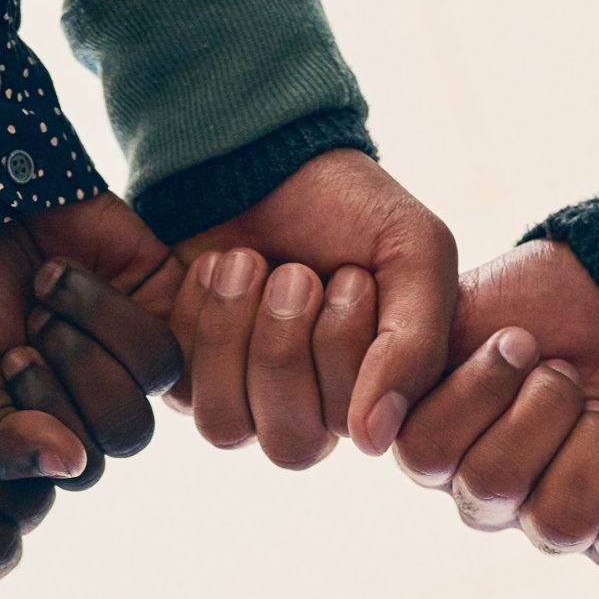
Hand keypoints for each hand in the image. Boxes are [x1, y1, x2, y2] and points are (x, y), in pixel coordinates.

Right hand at [0, 195, 182, 480]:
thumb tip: (68, 466)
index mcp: (55, 428)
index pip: (81, 468)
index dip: (45, 415)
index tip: (6, 355)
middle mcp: (100, 397)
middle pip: (125, 435)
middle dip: (70, 371)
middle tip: (31, 323)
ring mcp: (134, 350)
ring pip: (149, 382)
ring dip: (89, 328)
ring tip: (47, 289)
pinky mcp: (164, 301)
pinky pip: (170, 335)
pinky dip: (110, 304)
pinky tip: (70, 272)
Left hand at [170, 152, 457, 458]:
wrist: (267, 156)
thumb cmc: (351, 211)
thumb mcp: (414, 256)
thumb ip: (416, 348)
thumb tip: (374, 442)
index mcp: (369, 398)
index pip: (354, 429)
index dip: (344, 349)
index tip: (350, 275)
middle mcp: (304, 414)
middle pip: (291, 443)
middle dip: (286, 347)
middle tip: (294, 273)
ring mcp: (240, 401)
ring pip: (228, 426)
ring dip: (236, 334)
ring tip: (249, 264)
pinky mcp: (182, 377)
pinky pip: (181, 387)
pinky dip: (199, 317)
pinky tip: (216, 270)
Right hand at [396, 241, 598, 563]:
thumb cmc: (545, 302)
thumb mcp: (465, 306)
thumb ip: (405, 350)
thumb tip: (373, 415)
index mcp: (434, 443)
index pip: (427, 453)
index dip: (480, 389)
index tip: (518, 337)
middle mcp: (483, 495)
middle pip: (490, 486)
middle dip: (543, 406)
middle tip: (567, 370)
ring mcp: (547, 521)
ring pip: (558, 524)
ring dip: (593, 443)